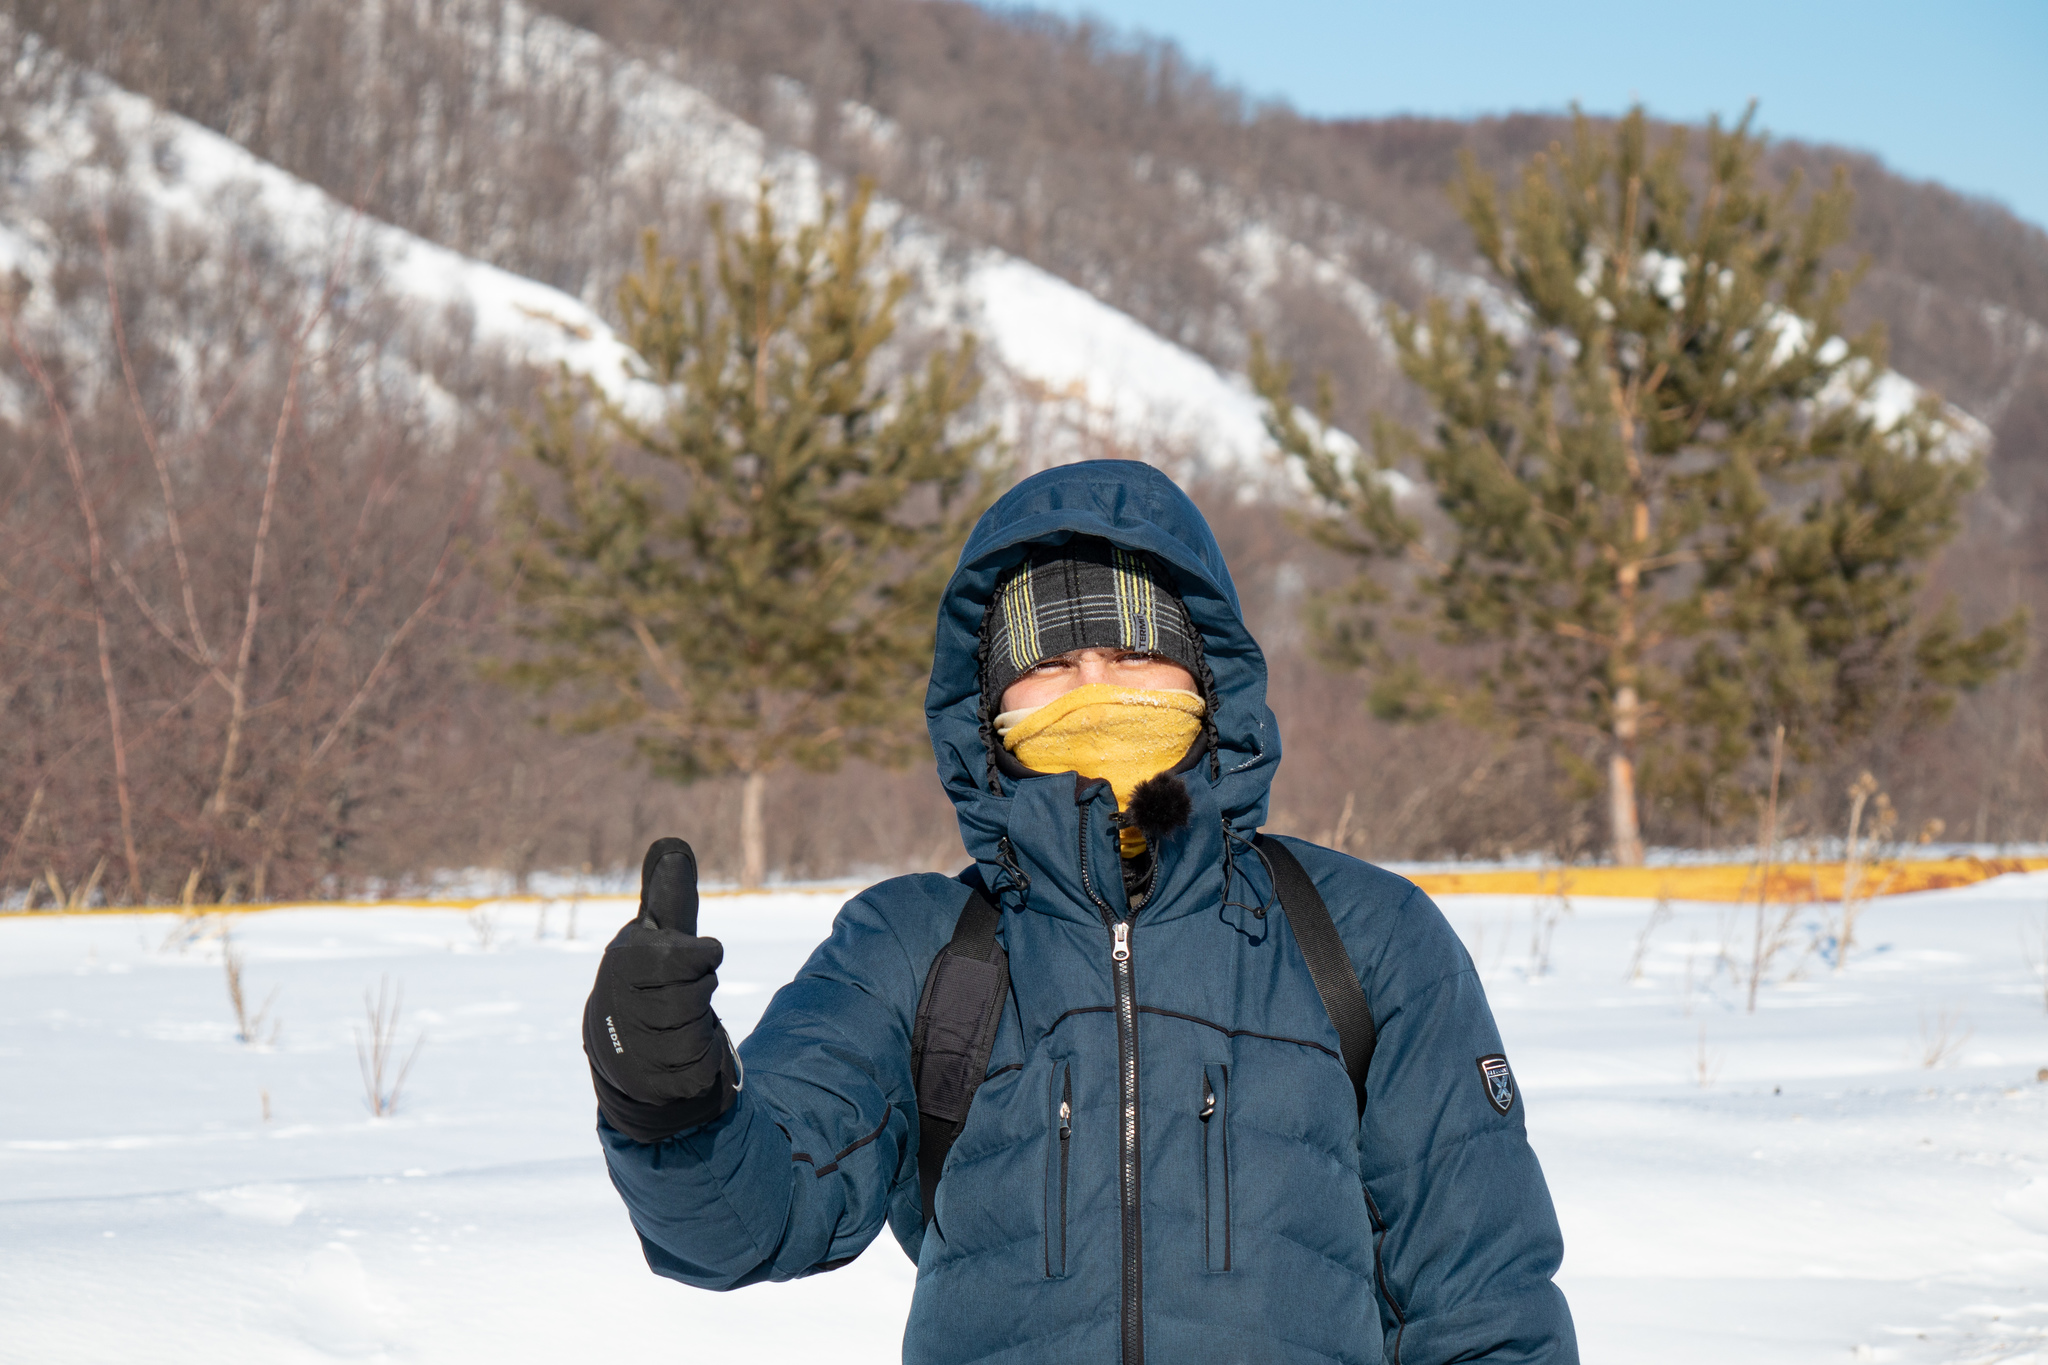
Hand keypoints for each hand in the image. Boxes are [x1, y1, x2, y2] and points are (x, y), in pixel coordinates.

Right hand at [583, 838, 739, 1141]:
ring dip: (699, 1027)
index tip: (706, 954)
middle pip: (696, 997)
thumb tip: (673, 846)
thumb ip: (669, 898)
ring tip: (677, 1022)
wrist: (618, 1049)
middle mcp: (620, 1005)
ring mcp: (631, 1048)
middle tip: (684, 991)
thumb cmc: (648, 981)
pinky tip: (680, 1054)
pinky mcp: (647, 1084)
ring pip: (698, 1033)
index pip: (683, 958)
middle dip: (700, 993)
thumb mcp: (656, 937)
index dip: (704, 957)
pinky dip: (701, 1060)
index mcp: (625, 962)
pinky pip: (699, 1069)